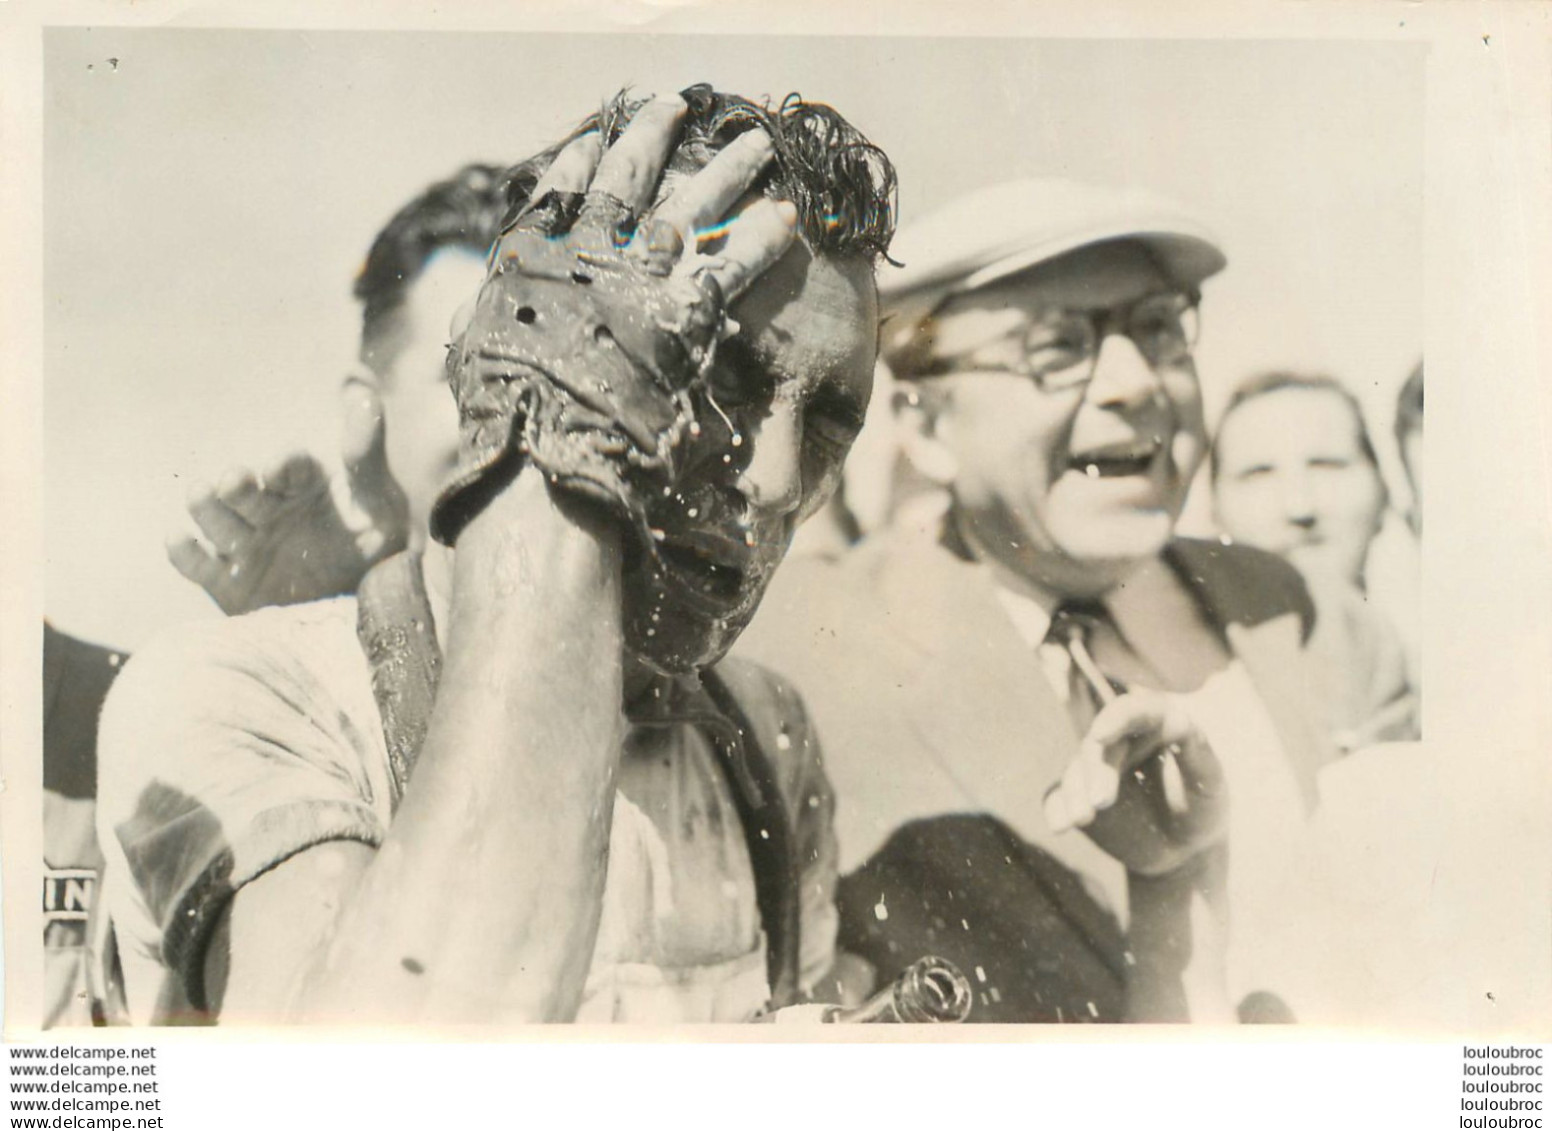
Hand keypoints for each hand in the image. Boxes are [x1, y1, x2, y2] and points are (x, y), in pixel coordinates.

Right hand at [168, 383, 408, 613]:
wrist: (367, 611)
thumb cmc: (377, 550)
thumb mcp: (380, 503)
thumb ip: (366, 454)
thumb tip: (362, 392)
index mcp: (302, 484)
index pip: (290, 467)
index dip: (285, 466)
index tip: (283, 466)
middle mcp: (268, 509)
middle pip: (244, 491)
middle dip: (237, 485)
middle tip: (234, 480)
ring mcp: (246, 544)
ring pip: (216, 521)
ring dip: (207, 509)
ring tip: (204, 496)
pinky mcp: (229, 583)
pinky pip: (198, 567)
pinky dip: (184, 554)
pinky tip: (177, 540)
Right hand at [430, 92, 797, 545]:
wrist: (548, 454)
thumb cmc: (504, 419)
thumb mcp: (471, 362)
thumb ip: (474, 331)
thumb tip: (454, 331)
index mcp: (532, 255)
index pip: (558, 189)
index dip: (580, 160)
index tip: (597, 133)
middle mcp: (588, 249)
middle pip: (630, 176)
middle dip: (654, 136)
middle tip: (676, 107)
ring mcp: (640, 274)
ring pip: (693, 204)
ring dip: (729, 170)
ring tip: (758, 143)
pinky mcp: (687, 309)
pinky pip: (735, 260)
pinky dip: (762, 236)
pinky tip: (787, 214)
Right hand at [1043, 689, 1227, 875]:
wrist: (1182, 851)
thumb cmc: (1202, 809)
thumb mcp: (1209, 783)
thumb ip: (1197, 752)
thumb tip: (1180, 719)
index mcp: (1152, 728)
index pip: (1131, 712)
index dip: (1113, 719)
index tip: (1100, 735)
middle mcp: (1118, 743)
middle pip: (1097, 747)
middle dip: (1094, 772)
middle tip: (1101, 802)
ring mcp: (1094, 770)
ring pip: (1074, 772)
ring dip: (1074, 794)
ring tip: (1081, 819)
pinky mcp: (1078, 796)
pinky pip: (1057, 799)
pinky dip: (1056, 810)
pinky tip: (1058, 826)